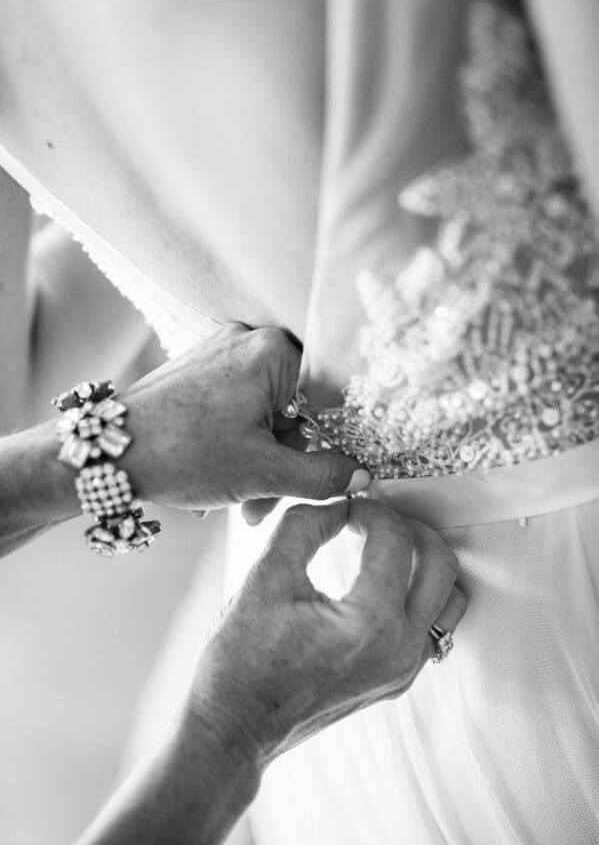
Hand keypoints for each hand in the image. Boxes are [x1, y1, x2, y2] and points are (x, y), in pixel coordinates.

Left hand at [120, 323, 369, 509]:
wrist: (106, 453)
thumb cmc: (182, 454)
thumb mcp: (264, 473)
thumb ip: (322, 475)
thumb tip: (360, 477)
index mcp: (274, 352)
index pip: (329, 395)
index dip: (333, 441)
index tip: (331, 474)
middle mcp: (249, 341)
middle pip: (296, 409)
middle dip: (286, 462)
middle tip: (267, 503)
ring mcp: (220, 354)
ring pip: (266, 414)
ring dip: (261, 461)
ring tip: (242, 503)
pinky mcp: (200, 371)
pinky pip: (239, 409)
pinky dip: (239, 444)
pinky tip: (224, 478)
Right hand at [188, 498, 465, 767]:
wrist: (233, 729)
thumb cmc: (240, 662)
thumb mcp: (265, 577)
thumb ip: (305, 526)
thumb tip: (338, 505)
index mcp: (370, 623)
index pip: (394, 539)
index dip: (369, 510)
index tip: (344, 507)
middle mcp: (400, 650)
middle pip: (441, 564)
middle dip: (409, 528)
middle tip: (373, 518)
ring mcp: (403, 671)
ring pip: (448, 600)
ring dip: (423, 562)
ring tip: (383, 547)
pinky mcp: (396, 681)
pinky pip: (431, 628)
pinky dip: (418, 595)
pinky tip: (381, 582)